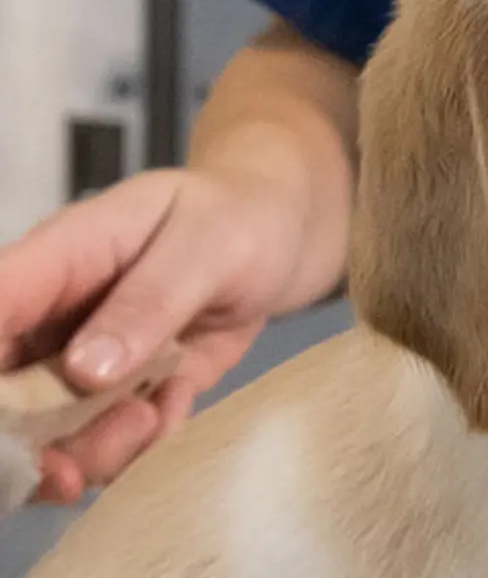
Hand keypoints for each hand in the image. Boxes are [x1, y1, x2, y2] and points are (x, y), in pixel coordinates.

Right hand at [0, 165, 308, 503]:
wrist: (275, 239)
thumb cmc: (233, 220)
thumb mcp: (205, 246)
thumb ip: (150, 300)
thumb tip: (83, 371)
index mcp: (53, 261)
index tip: (15, 417)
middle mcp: (50, 320)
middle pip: (1, 397)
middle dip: (36, 443)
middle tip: (100, 444)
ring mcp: (79, 364)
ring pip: (48, 437)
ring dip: (95, 451)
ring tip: (155, 414)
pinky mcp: (120, 397)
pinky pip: (108, 446)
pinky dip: (141, 446)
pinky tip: (176, 402)